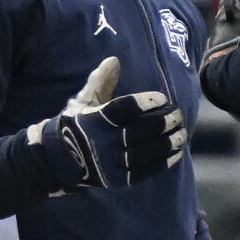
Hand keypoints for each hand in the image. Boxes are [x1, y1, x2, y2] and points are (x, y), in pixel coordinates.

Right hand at [27, 56, 186, 189]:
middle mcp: (103, 143)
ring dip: (167, 142)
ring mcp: (111, 164)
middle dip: (163, 122)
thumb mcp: (82, 102)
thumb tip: (114, 60)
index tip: (162, 98)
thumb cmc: (75, 125)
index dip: (145, 102)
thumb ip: (100, 82)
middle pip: (140, 131)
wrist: (58, 161)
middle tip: (178, 114)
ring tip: (182, 133)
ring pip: (146, 152)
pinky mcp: (118, 180)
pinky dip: (164, 161)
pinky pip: (145, 171)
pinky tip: (177, 152)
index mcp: (95, 121)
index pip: (124, 109)